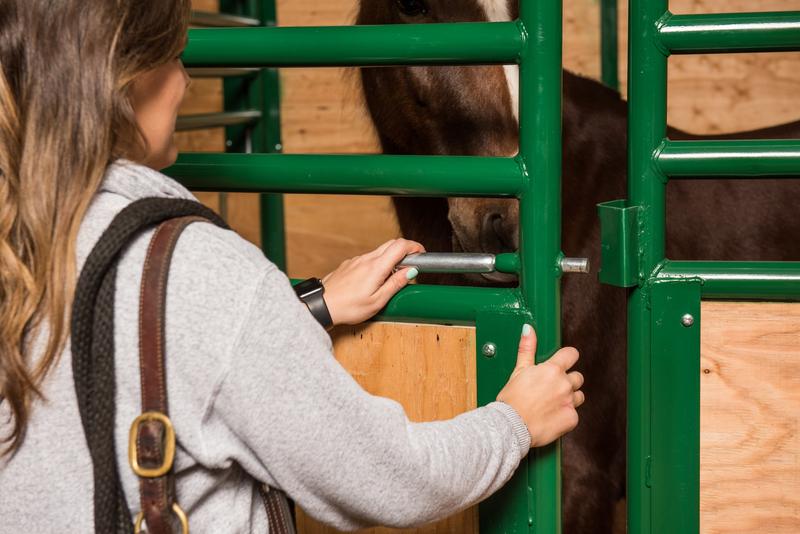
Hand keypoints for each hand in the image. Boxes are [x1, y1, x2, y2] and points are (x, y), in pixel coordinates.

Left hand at [321, 239, 424, 325]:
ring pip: (379, 251)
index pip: (400, 245)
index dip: (415, 246)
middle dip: (405, 250)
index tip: (422, 254)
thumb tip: (411, 271)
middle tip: (412, 264)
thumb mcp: (377, 301)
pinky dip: (378, 263)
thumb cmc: (348, 307)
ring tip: (393, 277)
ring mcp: (356, 260)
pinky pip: (368, 258)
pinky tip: (375, 280)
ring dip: (391, 258)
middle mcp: (366, 259)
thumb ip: (396, 284)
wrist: (321, 306)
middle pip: (391, 244)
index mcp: (376, 267)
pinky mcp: (349, 264)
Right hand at [496, 324, 583, 447]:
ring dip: (569, 397)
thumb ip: (527, 348)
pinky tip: (552, 416)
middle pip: (577, 377)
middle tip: (550, 389)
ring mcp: (569, 402)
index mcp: (552, 370)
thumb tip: (528, 329)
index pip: (572, 354)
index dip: (567, 358)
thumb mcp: (519, 370)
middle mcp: (564, 384)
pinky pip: (574, 413)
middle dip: (567, 381)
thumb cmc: (512, 400)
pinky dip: (565, 414)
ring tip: (552, 403)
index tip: (562, 363)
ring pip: (579, 396)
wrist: (511, 427)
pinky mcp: (572, 418)